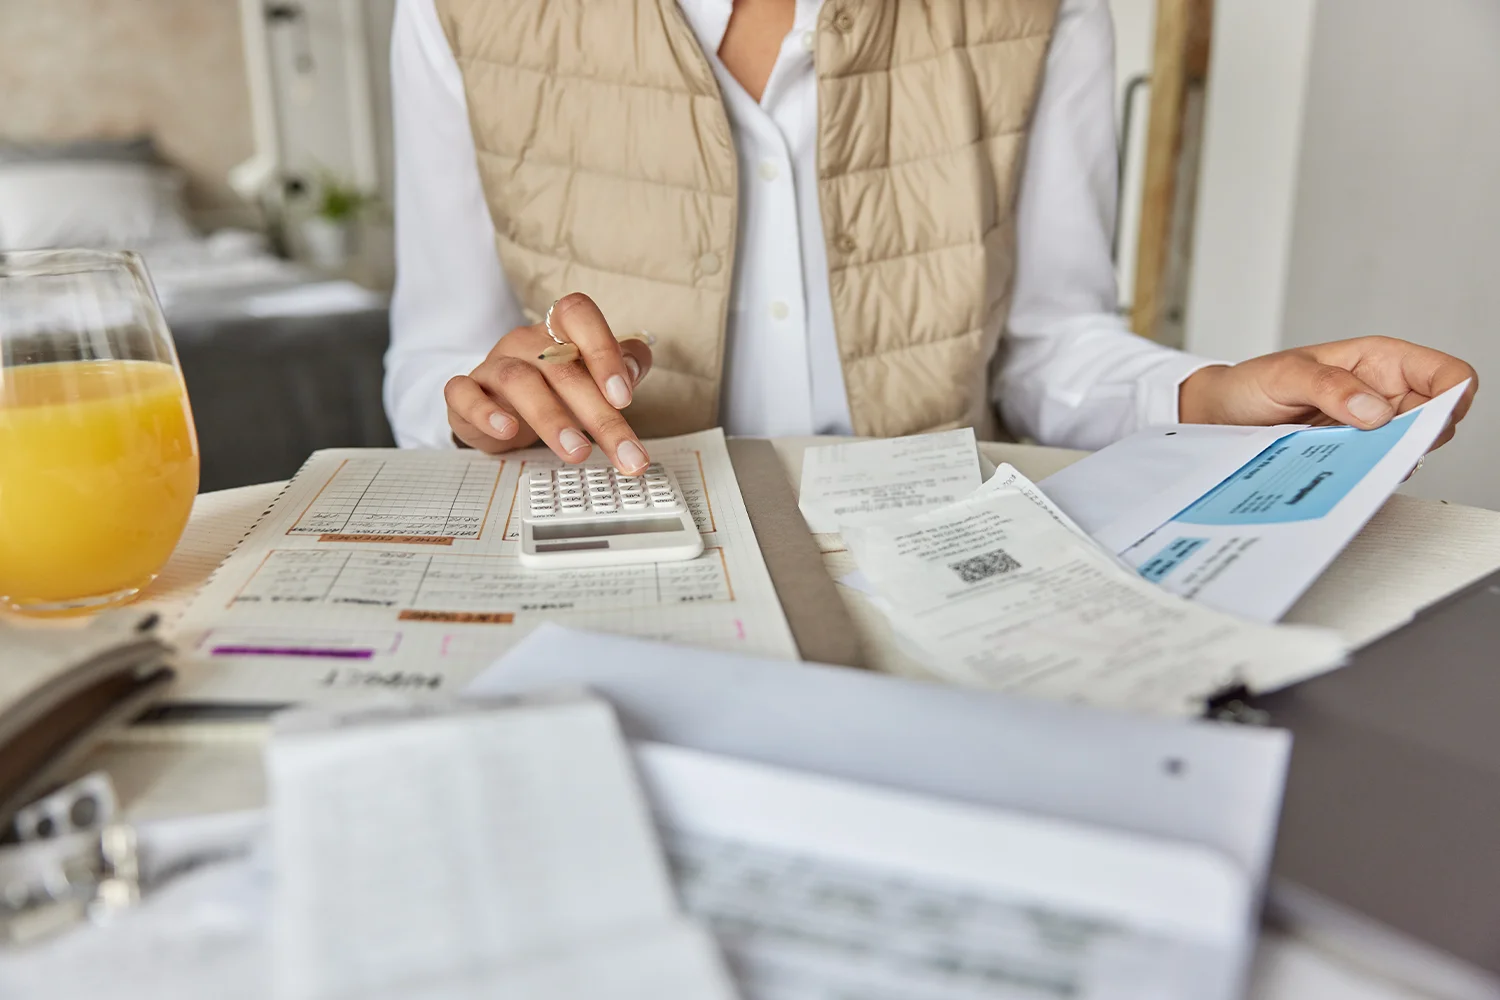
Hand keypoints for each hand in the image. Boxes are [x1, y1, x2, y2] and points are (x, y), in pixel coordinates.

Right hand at [444, 293, 653, 471]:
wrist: (495, 409)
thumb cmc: (552, 390)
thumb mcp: (591, 376)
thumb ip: (623, 364)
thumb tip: (635, 364)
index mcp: (557, 331)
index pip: (577, 314)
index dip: (602, 349)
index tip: (624, 397)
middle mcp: (524, 342)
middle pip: (561, 367)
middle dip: (598, 414)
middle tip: (624, 453)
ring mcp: (492, 365)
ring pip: (519, 382)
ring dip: (552, 419)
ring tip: (578, 452)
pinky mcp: (464, 392)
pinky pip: (465, 394)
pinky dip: (485, 413)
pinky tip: (508, 431)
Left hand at [1179, 337, 1477, 450]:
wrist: (1219, 415)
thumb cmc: (1250, 384)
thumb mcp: (1285, 375)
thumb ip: (1329, 386)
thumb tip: (1374, 410)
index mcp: (1380, 361)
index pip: (1446, 375)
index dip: (1454, 397)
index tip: (1433, 420)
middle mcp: (1382, 393)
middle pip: (1438, 418)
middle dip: (1422, 435)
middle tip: (1382, 442)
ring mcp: (1369, 427)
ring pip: (1410, 448)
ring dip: (1392, 456)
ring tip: (1353, 454)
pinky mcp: (1351, 454)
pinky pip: (1377, 467)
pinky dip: (1370, 473)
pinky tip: (1345, 469)